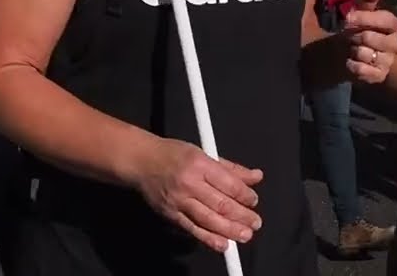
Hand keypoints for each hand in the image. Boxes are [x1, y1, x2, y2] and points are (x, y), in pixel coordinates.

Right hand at [134, 138, 263, 252]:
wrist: (141, 162)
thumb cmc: (172, 155)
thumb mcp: (203, 153)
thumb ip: (231, 168)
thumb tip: (256, 177)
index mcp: (200, 164)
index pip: (229, 184)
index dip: (245, 195)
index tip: (253, 201)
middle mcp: (190, 183)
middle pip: (221, 204)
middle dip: (242, 216)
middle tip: (255, 222)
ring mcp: (179, 201)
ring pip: (209, 219)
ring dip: (230, 230)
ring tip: (245, 235)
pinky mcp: (171, 214)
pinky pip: (193, 229)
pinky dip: (209, 238)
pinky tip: (222, 244)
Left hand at [342, 0, 396, 82]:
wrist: (351, 55)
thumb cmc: (358, 29)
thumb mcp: (361, 10)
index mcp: (394, 25)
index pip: (384, 19)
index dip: (365, 18)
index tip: (348, 18)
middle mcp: (396, 44)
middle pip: (370, 37)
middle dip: (354, 36)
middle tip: (351, 37)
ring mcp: (389, 62)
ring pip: (365, 54)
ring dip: (352, 51)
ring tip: (353, 49)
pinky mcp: (380, 76)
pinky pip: (362, 70)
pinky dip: (352, 65)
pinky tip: (352, 62)